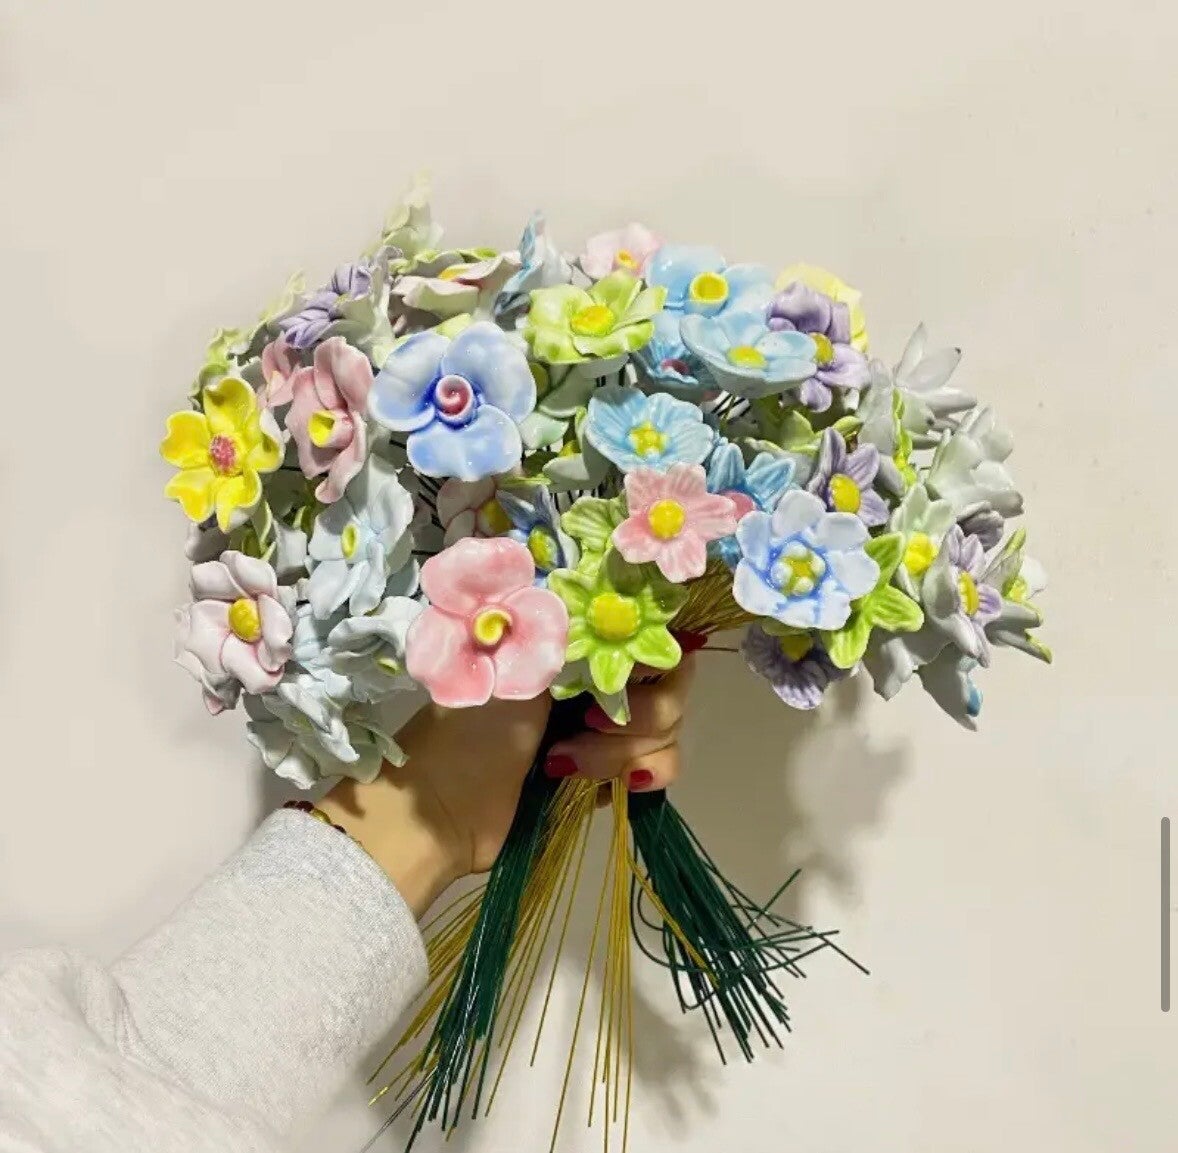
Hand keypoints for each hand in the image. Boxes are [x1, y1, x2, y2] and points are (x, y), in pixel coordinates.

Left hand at [317, 655, 694, 915]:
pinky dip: (642, 773)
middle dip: (640, 711)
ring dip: (623, 750)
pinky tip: (595, 781)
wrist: (442, 809)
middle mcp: (600, 678)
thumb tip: (625, 602)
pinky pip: (660, 767)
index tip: (626, 670)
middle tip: (589, 724)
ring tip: (564, 764)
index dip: (655, 648)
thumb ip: (574, 631)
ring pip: (668, 729)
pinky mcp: (612, 775)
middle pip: (670, 683)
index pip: (650, 629)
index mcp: (575, 642)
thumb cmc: (472, 726)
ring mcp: (610, 729)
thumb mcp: (521, 663)